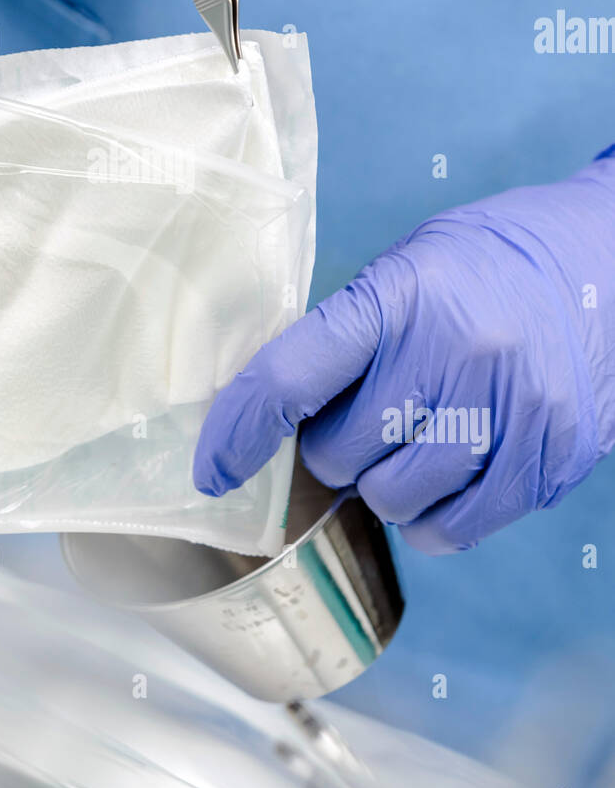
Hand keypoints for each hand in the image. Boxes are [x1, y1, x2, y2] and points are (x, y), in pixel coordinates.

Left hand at [194, 153, 614, 553]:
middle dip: (335, 446)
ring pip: (392, 500)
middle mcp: (455, 352)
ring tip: (415, 437)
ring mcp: (509, 410)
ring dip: (383, 483)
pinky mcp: (550, 459)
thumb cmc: (495, 261)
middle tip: (369, 412)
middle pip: (340, 453)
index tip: (212, 468)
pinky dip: (432, 518)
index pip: (292, 375)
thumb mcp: (411, 266)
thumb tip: (277, 411)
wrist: (612, 258)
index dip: (238, 431)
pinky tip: (445, 476)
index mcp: (403, 294)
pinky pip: (455, 529)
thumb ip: (350, 334)